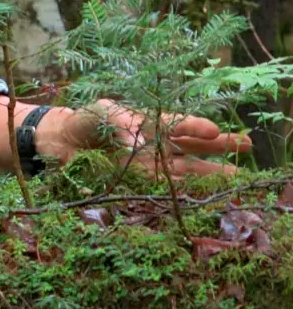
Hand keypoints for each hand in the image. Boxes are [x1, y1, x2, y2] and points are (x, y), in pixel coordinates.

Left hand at [35, 99, 252, 177]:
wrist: (62, 144)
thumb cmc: (86, 121)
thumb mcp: (103, 112)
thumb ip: (120, 121)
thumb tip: (137, 141)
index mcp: (150, 121)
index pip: (179, 123)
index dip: (196, 127)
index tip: (214, 130)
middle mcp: (156, 144)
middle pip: (192, 146)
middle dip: (219, 147)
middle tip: (247, 146)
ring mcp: (150, 165)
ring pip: (185, 169)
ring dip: (209, 173)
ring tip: (237, 175)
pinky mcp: (139, 183)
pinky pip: (165, 188)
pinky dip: (182, 192)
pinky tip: (201, 196)